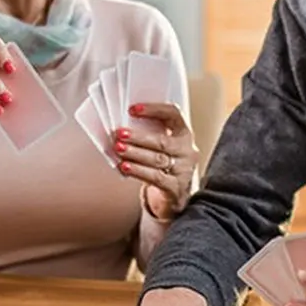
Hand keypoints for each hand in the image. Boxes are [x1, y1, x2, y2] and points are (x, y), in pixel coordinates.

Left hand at [114, 103, 199, 220]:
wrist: (173, 196)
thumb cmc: (163, 166)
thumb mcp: (160, 148)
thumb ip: (148, 135)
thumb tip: (121, 126)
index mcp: (183, 134)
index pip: (173, 115)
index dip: (154, 110)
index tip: (133, 109)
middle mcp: (187, 151)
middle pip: (163, 141)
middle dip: (139, 137)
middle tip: (120, 133)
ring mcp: (183, 170)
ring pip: (158, 159)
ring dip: (135, 153)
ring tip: (119, 149)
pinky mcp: (176, 188)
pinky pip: (156, 178)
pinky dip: (139, 171)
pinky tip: (125, 167)